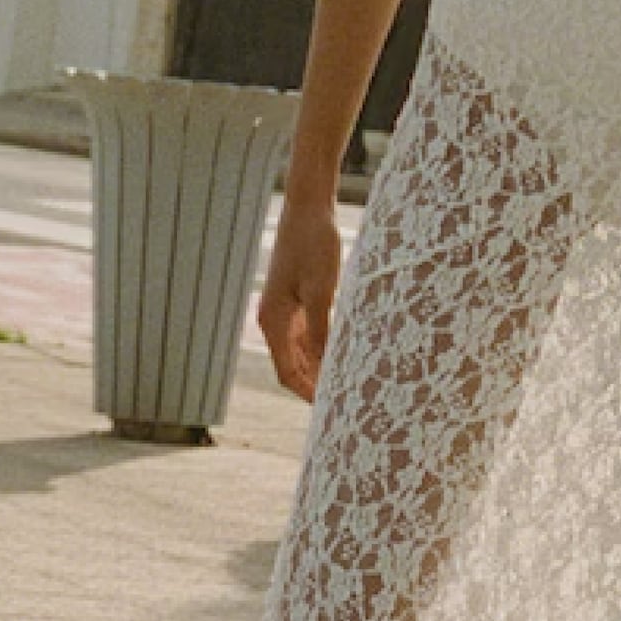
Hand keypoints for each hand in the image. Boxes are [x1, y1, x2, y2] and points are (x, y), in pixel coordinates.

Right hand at [258, 196, 343, 402]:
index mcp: (273, 321)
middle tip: (343, 405)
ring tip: (346, 386)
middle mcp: (274, 320)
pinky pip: (308, 335)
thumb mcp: (322, 291)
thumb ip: (321, 331)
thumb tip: (326, 367)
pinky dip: (322, 350)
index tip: (330, 411)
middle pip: (292, 366)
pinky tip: (343, 357)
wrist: (309, 209)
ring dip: (319, 370)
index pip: (287, 372)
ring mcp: (285, 310)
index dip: (307, 394)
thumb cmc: (314, 246)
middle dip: (314, 386)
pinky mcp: (297, 299)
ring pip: (301, 353)